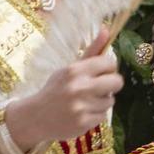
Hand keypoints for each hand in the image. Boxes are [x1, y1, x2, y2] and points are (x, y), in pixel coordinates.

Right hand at [7, 29, 120, 148]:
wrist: (36, 117)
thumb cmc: (55, 89)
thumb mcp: (69, 68)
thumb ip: (91, 51)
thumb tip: (107, 30)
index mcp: (75, 70)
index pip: (109, 63)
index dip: (109, 68)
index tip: (102, 72)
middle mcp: (79, 87)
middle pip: (117, 82)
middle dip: (112, 84)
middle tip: (101, 87)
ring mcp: (82, 106)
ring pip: (110, 101)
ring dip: (101, 101)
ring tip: (86, 101)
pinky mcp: (84, 123)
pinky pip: (103, 115)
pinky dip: (95, 115)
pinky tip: (82, 113)